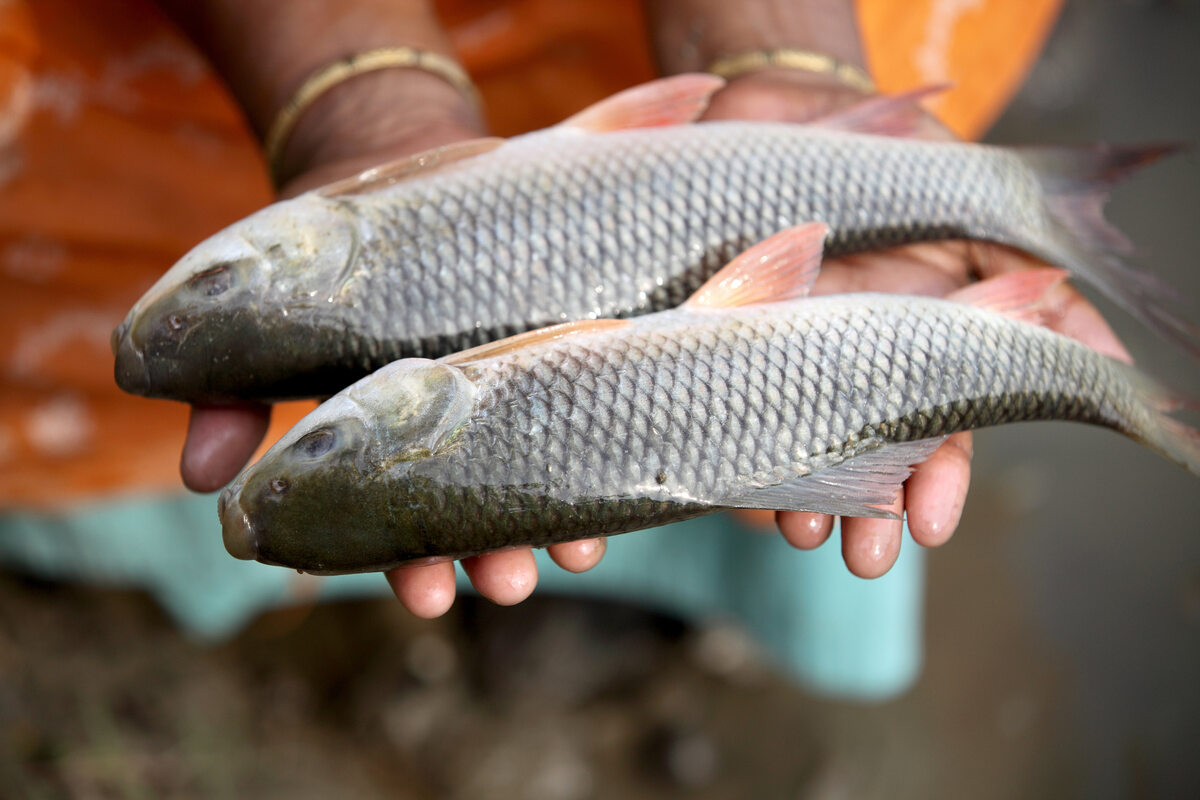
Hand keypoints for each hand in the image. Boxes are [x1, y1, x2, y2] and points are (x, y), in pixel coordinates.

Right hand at [164, 0, 608, 614]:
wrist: (392, 170)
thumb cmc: (329, 268)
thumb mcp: (273, 324)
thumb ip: (232, 398)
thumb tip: (201, 476)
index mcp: (385, 439)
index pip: (395, 520)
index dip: (406, 565)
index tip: (424, 593)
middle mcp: (451, 431)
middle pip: (473, 512)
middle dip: (488, 556)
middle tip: (505, 583)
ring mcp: (505, 390)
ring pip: (531, 473)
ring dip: (554, 521)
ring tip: (572, 555)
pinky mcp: (548, 344)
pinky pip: (577, 405)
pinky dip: (598, 445)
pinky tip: (620, 469)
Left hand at [703, 71, 1130, 576]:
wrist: (780, 126)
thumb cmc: (884, 173)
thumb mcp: (968, 216)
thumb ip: (1022, 285)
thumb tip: (1096, 343)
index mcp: (910, 352)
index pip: (935, 437)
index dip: (938, 486)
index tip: (931, 528)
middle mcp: (849, 372)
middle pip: (867, 466)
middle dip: (868, 518)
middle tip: (863, 560)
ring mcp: (784, 368)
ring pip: (797, 457)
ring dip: (802, 500)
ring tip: (798, 529)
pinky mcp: (722, 358)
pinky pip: (726, 423)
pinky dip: (729, 459)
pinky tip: (739, 486)